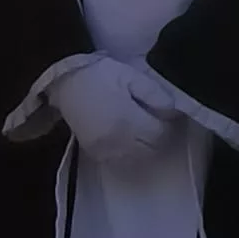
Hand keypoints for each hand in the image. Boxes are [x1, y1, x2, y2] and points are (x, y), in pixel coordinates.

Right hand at [50, 57, 179, 164]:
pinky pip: (119, 163)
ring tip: (143, 130)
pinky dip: (129, 155)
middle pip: (151, 151)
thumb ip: (154, 93)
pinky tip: (128, 139)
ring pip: (137, 160)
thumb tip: (172, 111)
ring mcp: (104, 151)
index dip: (168, 125)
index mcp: (128, 120)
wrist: (66, 81)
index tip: (168, 115)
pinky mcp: (94, 154)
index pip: (160, 135)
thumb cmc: (101, 75)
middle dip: (159, 138)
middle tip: (157, 121)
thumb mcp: (131, 75)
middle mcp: (118, 142)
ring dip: (145, 148)